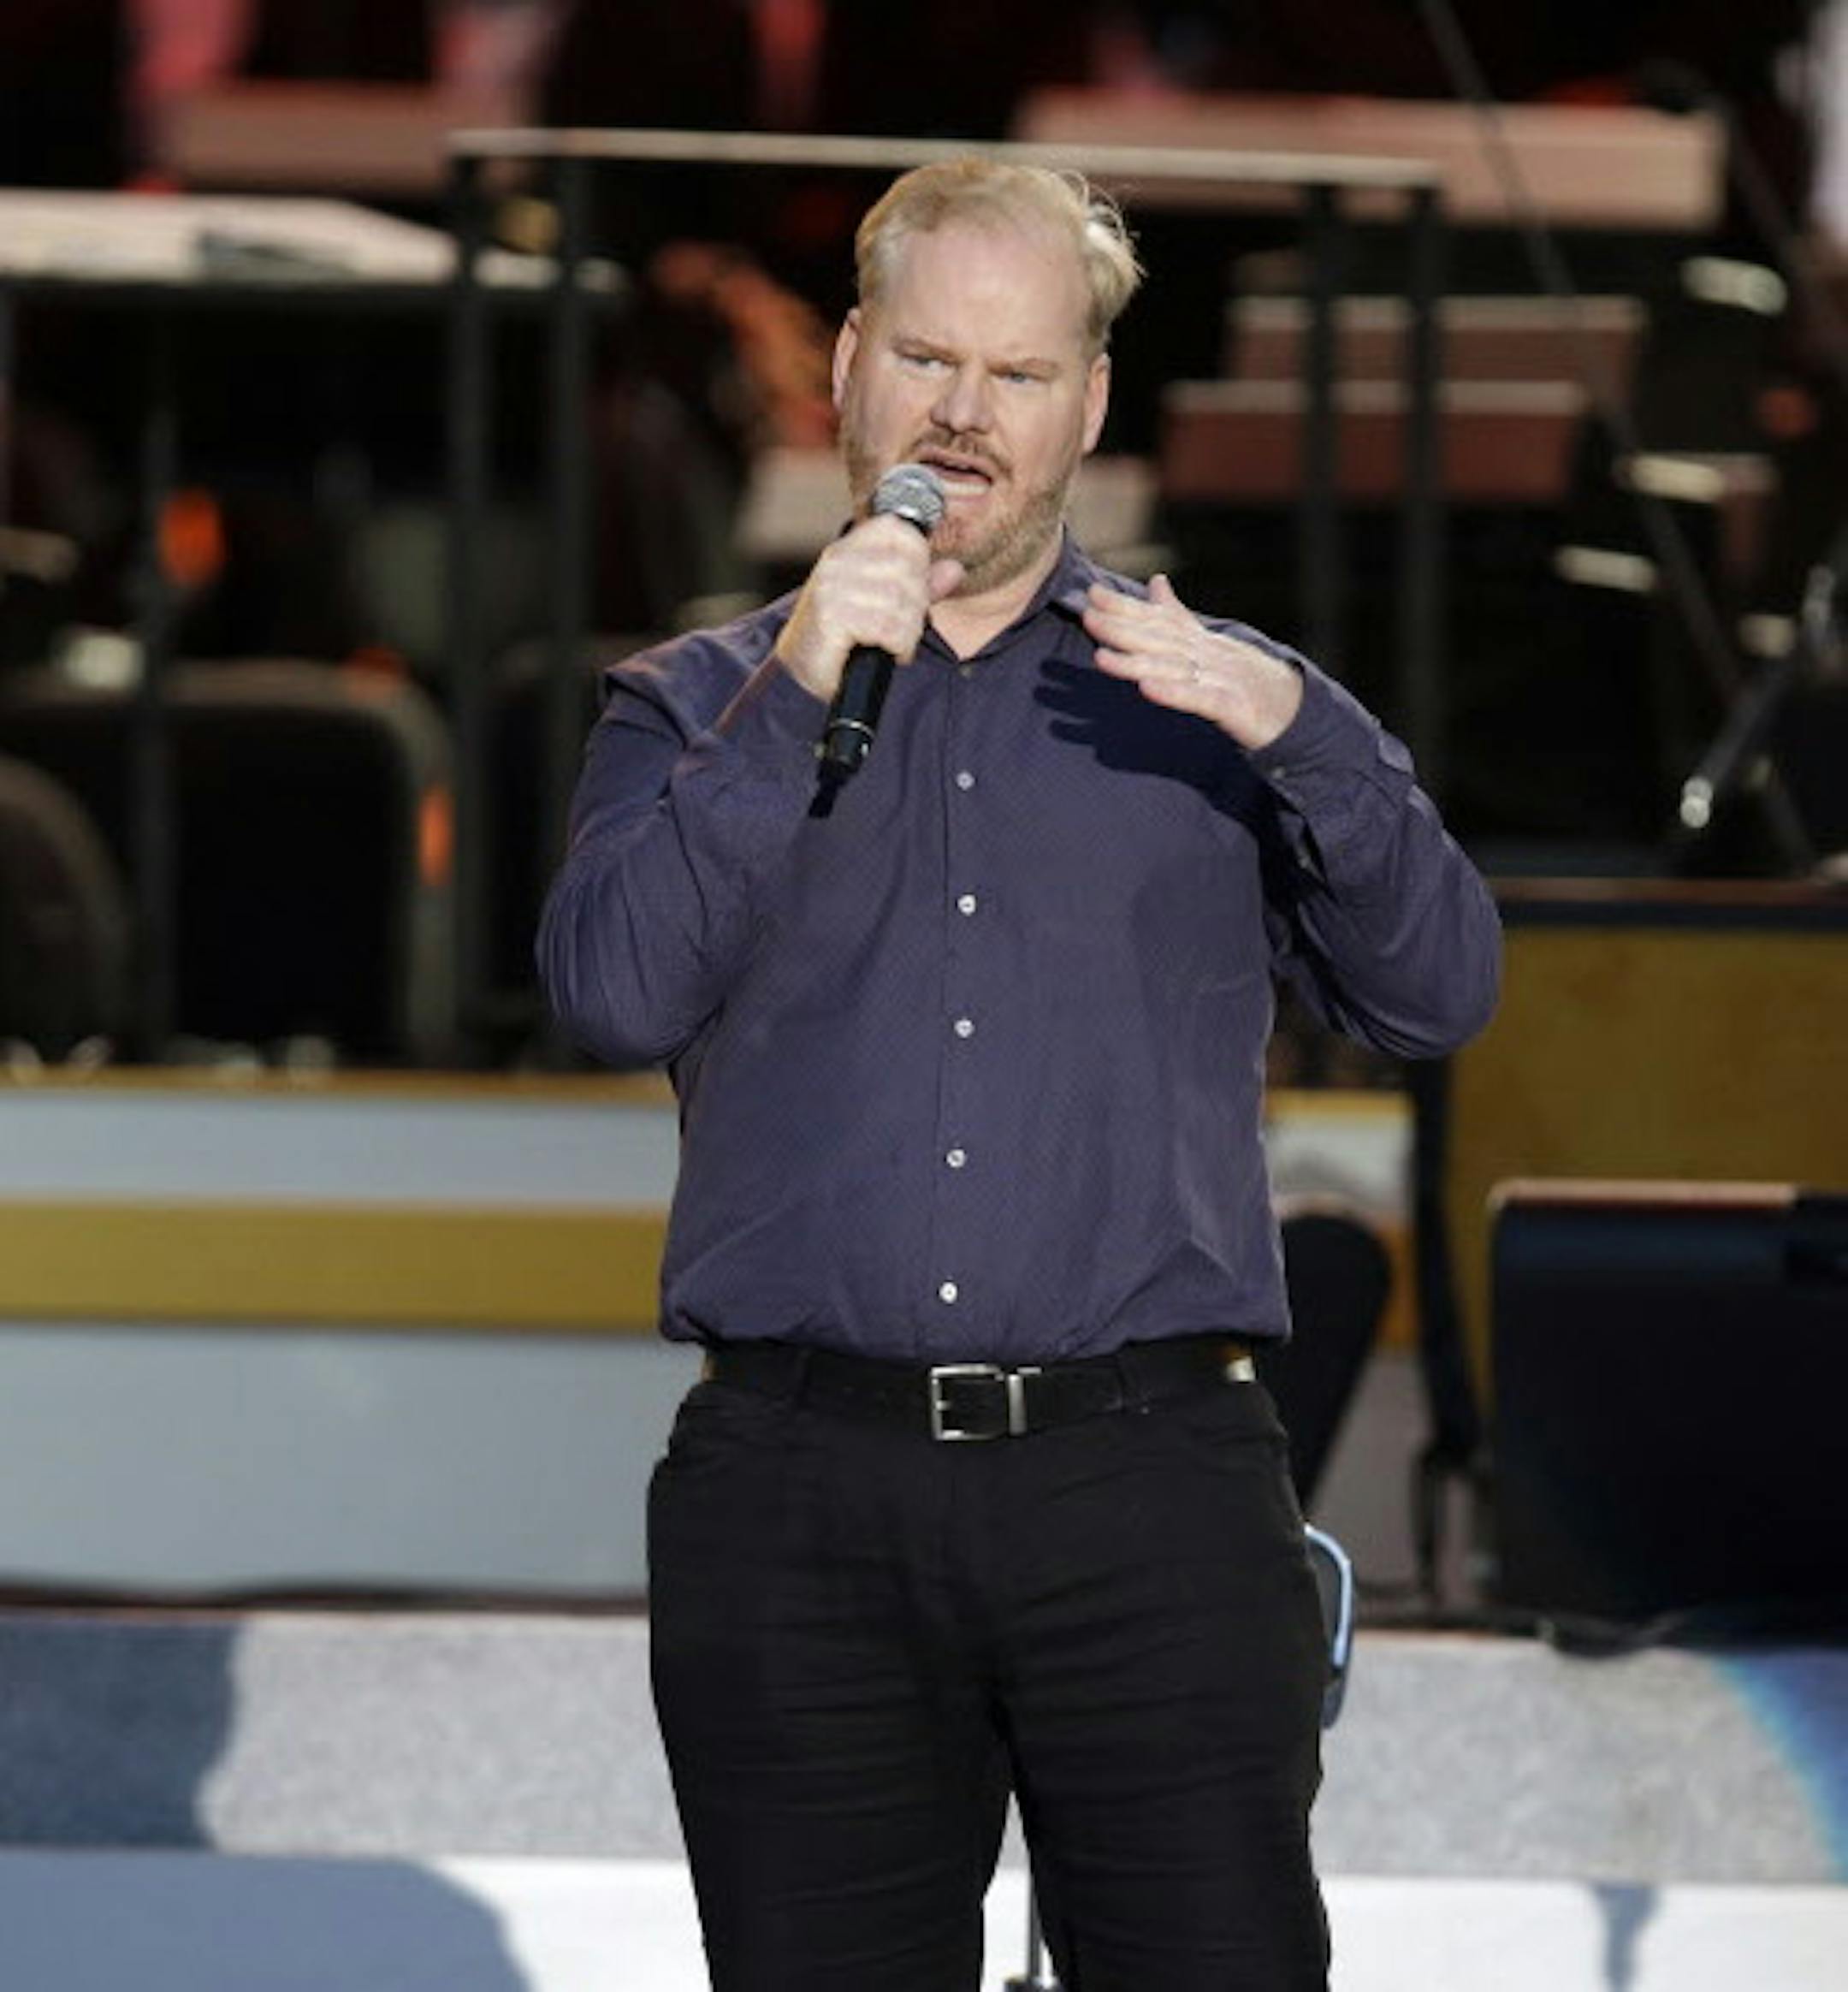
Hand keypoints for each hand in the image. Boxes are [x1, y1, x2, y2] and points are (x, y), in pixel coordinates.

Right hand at [774, 514, 965, 702]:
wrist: (800, 677)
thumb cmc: (840, 640)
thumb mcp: (881, 605)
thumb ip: (919, 586)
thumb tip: (955, 569)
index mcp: (847, 551)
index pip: (897, 529)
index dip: (918, 557)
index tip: (913, 589)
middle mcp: (837, 563)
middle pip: (908, 569)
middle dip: (916, 606)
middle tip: (902, 628)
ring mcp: (832, 588)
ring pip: (902, 602)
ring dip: (907, 631)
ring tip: (891, 643)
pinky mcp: (832, 618)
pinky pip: (888, 628)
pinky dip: (897, 646)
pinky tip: (884, 651)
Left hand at [1085, 574, 1303, 749]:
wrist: (1291, 708)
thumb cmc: (1243, 677)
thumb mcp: (1206, 645)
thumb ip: (1177, 616)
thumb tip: (1156, 582)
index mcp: (1197, 640)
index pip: (1157, 620)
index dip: (1124, 607)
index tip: (1091, 593)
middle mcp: (1206, 653)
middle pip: (1159, 639)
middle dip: (1121, 628)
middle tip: (1087, 616)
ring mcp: (1219, 677)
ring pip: (1171, 668)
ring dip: (1135, 662)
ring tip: (1102, 657)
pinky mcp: (1231, 706)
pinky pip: (1198, 699)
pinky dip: (1173, 693)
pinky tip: (1147, 689)